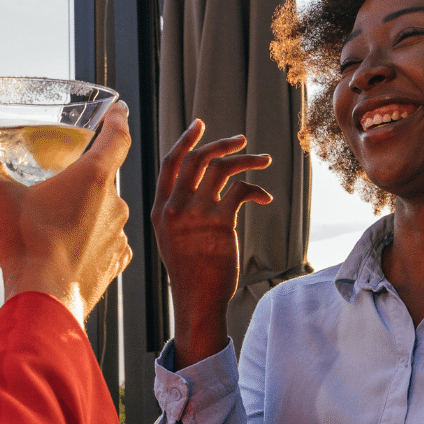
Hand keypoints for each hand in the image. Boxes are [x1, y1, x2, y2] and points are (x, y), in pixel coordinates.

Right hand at [0, 102, 131, 326]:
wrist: (44, 300)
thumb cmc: (28, 248)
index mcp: (93, 178)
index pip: (117, 137)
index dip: (117, 120)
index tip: (118, 112)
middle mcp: (114, 204)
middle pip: (104, 179)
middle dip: (83, 180)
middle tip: (59, 185)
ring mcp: (118, 235)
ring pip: (105, 213)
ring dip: (87, 212)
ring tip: (57, 224)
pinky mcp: (115, 262)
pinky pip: (107, 242)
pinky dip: (91, 240)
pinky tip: (69, 247)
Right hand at [151, 121, 271, 366]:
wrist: (196, 298)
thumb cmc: (188, 271)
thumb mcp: (170, 238)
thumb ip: (178, 211)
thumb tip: (200, 185)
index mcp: (160, 209)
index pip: (170, 163)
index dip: (185, 140)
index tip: (199, 125)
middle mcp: (174, 207)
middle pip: (197, 159)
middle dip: (222, 144)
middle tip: (241, 140)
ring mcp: (195, 214)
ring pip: (222, 169)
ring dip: (246, 160)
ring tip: (262, 160)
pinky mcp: (218, 222)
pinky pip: (241, 191)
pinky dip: (257, 190)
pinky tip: (264, 197)